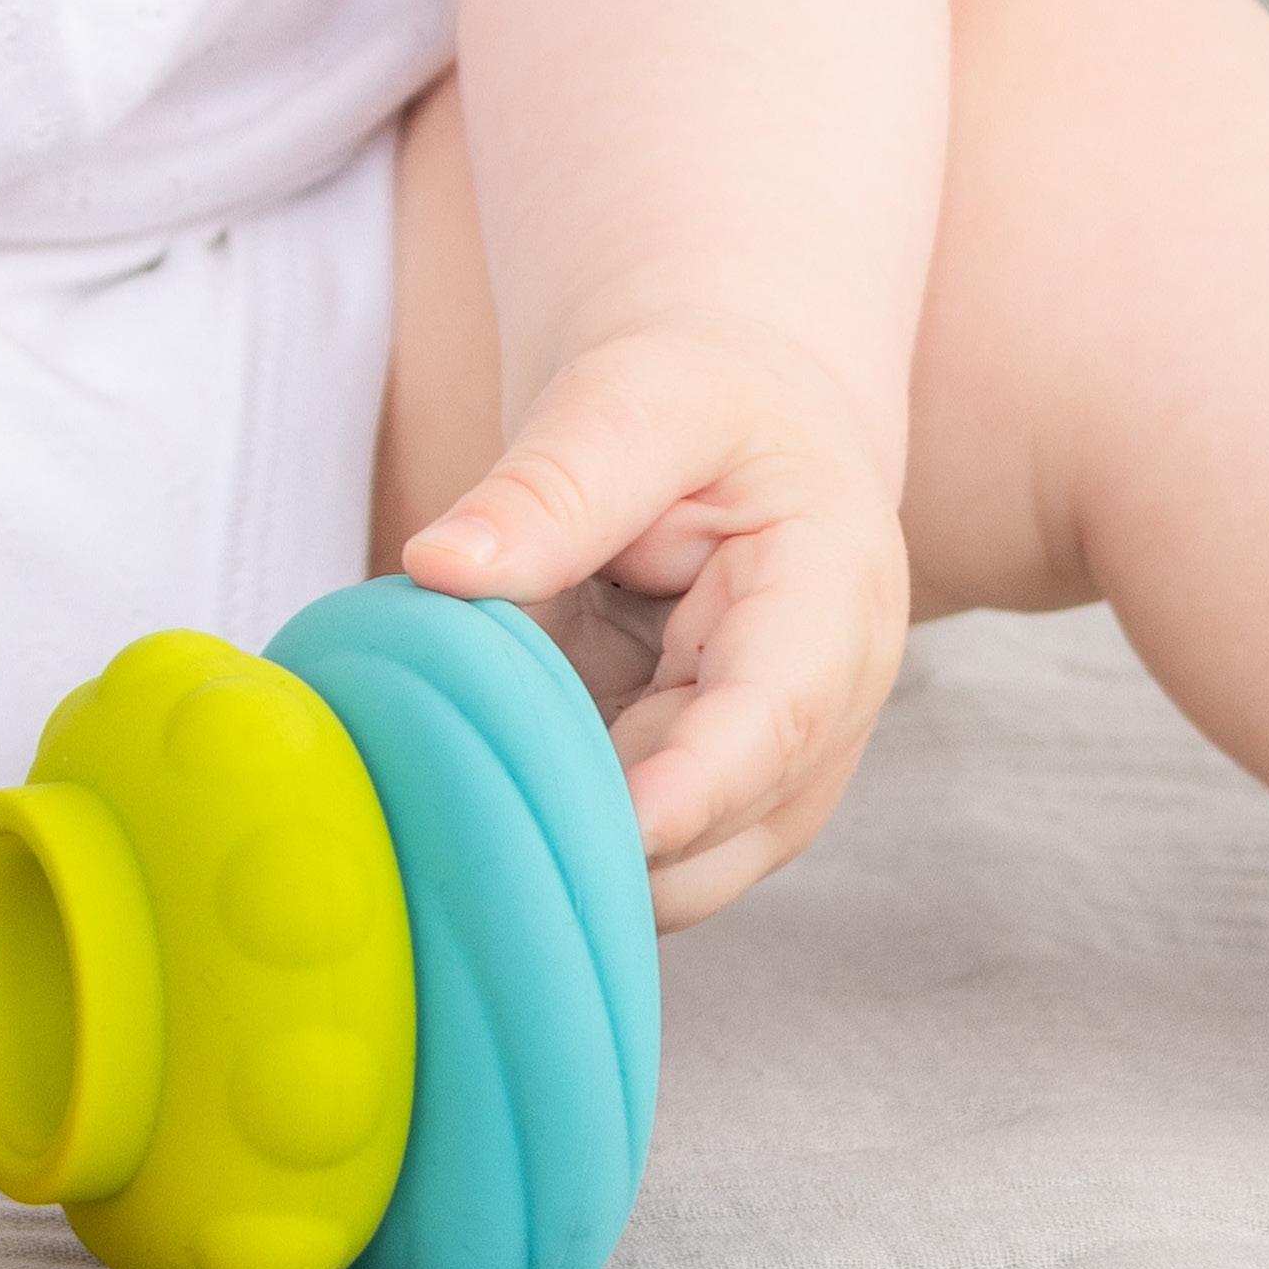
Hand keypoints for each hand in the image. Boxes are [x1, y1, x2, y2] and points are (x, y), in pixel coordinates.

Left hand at [399, 324, 910, 925]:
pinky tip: (463, 793)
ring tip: (447, 792)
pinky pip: (624, 845)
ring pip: (671, 867)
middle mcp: (820, 715)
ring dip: (568, 843)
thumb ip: (548, 488)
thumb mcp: (629, 403)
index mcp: (832, 604)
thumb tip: (436, 565)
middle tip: (455, 814)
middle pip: (720, 826)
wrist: (736, 420)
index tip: (603, 833)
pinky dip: (548, 826)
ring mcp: (761, 768)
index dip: (691, 792)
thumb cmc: (694, 401)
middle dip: (603, 840)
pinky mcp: (693, 788)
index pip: (772, 722)